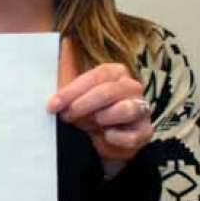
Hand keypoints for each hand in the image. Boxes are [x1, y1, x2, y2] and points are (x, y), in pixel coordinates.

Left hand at [48, 48, 152, 175]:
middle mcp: (132, 87)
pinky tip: (107, 136)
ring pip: (126, 109)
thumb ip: (67, 80)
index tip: (53, 105)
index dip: (73, 90)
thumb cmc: (89, 113)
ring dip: (104, 117)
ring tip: (94, 123)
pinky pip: (133, 135)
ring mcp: (142, 108)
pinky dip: (117, 137)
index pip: (97, 75)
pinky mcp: (146, 131)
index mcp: (116, 73)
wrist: (104, 142)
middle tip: (67, 116)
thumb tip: (61, 58)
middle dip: (83, 104)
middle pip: (108, 91)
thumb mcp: (75, 96)